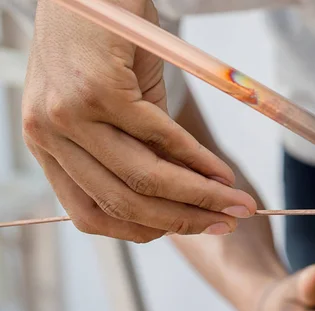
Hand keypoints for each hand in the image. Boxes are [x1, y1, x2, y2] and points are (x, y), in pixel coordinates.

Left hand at [22, 0, 255, 242]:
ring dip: (199, 197)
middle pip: (124, 205)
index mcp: (49, 149)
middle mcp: (49, 138)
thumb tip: (186, 196)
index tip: (192, 227)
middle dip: (185, 220)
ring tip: (235, 203)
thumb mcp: (117, 109)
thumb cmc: (104, 45)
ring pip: (143, 179)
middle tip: (227, 222)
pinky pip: (161, 138)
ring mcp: (69, 116)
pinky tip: (223, 171)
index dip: (149, 230)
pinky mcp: (98, 91)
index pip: (94, 216)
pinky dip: (199, 159)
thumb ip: (142, 153)